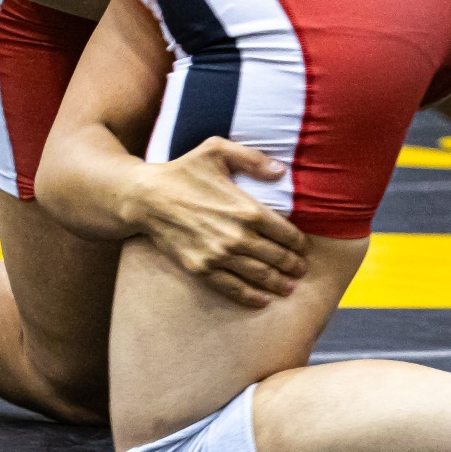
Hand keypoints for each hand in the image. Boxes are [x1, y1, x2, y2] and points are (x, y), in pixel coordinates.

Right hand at [120, 137, 310, 308]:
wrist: (145, 197)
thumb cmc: (182, 171)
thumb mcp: (217, 150)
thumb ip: (253, 159)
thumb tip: (282, 171)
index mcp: (247, 209)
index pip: (285, 233)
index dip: (299, 244)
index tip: (304, 248)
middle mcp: (236, 236)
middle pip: (276, 257)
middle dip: (293, 266)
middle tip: (301, 270)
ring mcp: (218, 256)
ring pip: (259, 276)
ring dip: (278, 284)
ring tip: (289, 288)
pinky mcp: (201, 269)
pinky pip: (232, 289)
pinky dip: (251, 297)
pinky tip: (262, 300)